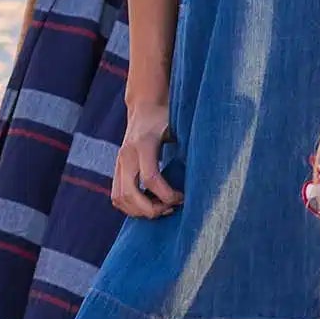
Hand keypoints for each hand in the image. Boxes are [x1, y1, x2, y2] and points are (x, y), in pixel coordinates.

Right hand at [112, 98, 182, 217]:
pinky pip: (117, 196)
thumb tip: (202, 174)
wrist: (144, 107)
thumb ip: (188, 147)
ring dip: (140, 211)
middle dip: (151, 209)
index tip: (183, 197)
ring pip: (120, 198)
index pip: (150, 178)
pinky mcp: (117, 169)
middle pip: (129, 194)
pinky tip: (150, 204)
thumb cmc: (166, 118)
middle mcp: (126, 155)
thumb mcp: (178, 127)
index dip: (167, 195)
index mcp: (143, 144)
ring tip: (162, 208)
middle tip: (171, 208)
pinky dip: (131, 207)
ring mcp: (118, 163)